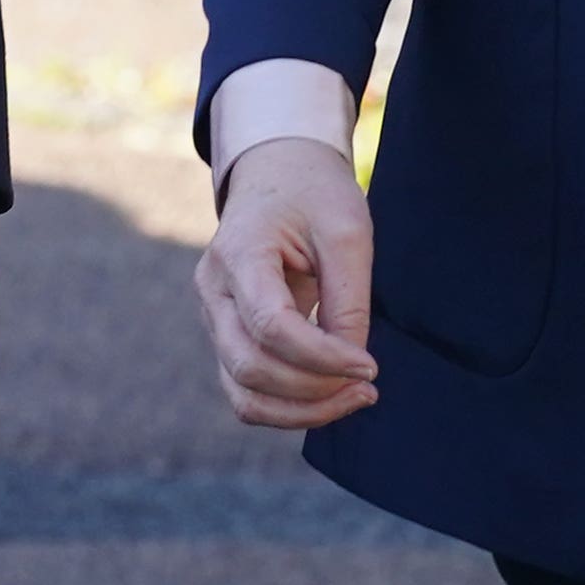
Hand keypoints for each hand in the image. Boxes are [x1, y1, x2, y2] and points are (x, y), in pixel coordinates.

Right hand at [196, 136, 379, 429]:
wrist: (278, 174)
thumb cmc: (313, 194)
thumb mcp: (346, 230)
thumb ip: (348, 298)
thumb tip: (353, 365)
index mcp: (238, 253)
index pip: (270, 325)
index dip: (322, 356)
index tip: (370, 364)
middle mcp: (213, 291)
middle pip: (250, 367)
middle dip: (315, 389)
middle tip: (369, 385)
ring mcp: (214, 318)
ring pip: (244, 393)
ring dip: (302, 410)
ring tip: (354, 397)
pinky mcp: (228, 337)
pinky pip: (248, 392)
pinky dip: (288, 407)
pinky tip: (331, 395)